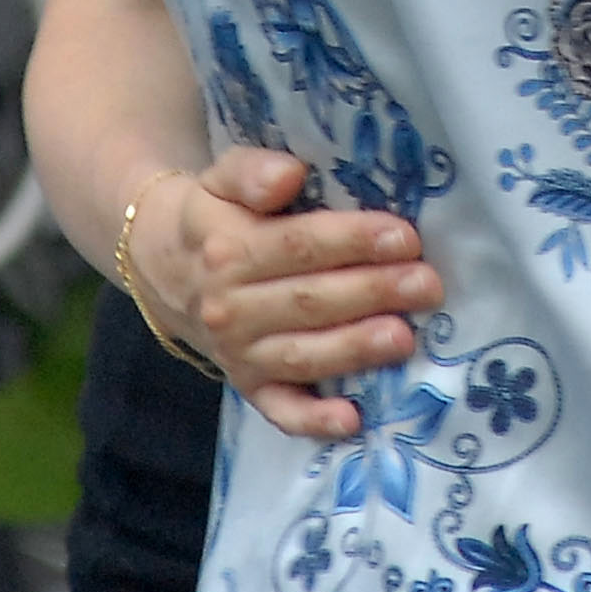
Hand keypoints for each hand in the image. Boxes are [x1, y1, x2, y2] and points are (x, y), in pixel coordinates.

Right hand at [124, 150, 443, 437]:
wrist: (163, 266)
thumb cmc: (216, 214)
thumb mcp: (222, 175)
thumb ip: (252, 170)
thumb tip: (288, 175)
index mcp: (227, 250)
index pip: (298, 246)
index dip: (352, 241)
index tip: (404, 236)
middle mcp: (229, 308)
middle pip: (309, 301)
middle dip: (373, 293)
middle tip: (427, 285)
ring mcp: (237, 353)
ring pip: (302, 355)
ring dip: (356, 349)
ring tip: (405, 338)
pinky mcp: (247, 386)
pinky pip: (279, 409)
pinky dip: (313, 420)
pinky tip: (352, 420)